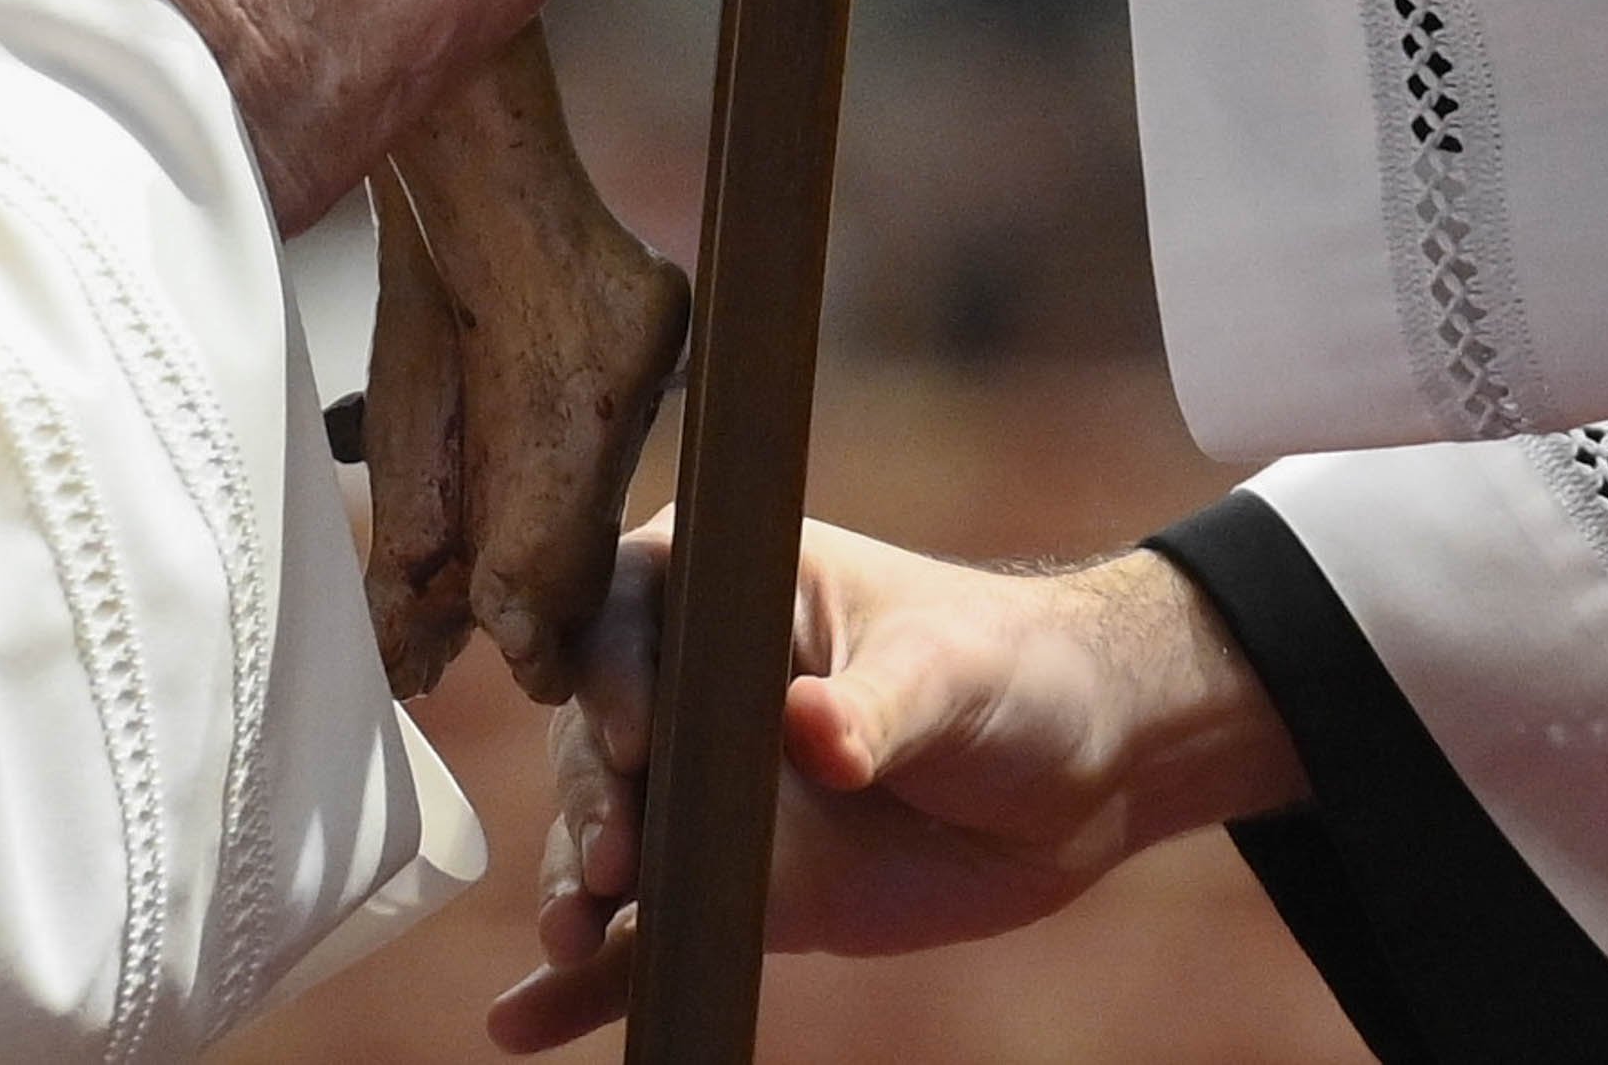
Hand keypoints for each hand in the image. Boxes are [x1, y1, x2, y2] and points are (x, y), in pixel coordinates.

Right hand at [488, 516, 1298, 1046]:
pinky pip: (641, 935)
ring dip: (575, 884)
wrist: (1084, 777)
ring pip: (611, 835)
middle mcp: (697, 686)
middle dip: (591, 797)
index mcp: (735, 586)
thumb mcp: (956, 676)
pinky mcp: (732, 885)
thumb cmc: (1021, 674)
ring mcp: (707, 792)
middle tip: (615, 860)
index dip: (616, 667)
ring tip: (570, 938)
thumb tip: (814, 731)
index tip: (638, 739)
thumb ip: (879, 707)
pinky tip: (523, 1021)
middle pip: (598, 732)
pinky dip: (584, 980)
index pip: (633, 606)